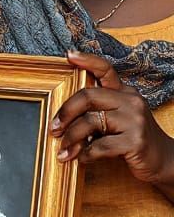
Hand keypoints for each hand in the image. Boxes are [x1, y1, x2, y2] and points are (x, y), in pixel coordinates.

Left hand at [52, 51, 173, 187]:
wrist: (163, 161)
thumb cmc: (131, 139)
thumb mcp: (118, 119)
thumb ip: (97, 111)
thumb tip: (61, 117)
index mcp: (124, 93)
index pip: (106, 69)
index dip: (87, 60)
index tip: (68, 55)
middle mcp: (131, 102)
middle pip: (87, 96)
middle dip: (65, 113)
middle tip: (53, 128)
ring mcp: (135, 121)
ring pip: (90, 122)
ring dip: (71, 139)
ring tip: (64, 151)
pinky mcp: (136, 142)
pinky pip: (100, 146)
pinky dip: (86, 154)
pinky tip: (82, 159)